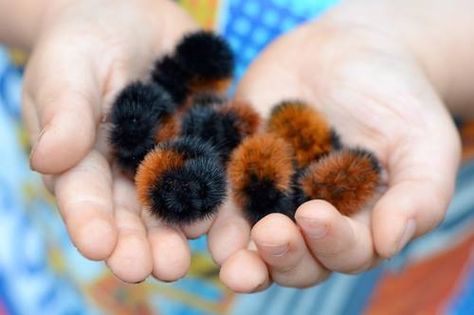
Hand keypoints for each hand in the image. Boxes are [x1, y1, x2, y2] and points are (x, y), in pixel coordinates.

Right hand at [22, 0, 251, 282]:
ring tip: (189, 256)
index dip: (91, 223)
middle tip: (155, 268)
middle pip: (133, 214)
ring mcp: (167, 160)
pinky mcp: (202, 142)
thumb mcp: (67, 70)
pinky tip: (227, 213)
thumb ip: (63, 113)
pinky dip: (220, 191)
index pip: (84, 198)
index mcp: (84, 162)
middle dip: (143, 243)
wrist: (129, 15)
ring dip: (181, 230)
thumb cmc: (85, 42)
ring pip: (175, 203)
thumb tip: (46, 161)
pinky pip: (213, 169)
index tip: (99, 247)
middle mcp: (126, 172)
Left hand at [218, 3, 463, 290]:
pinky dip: (207, 206)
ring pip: (249, 240)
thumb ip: (419, 195)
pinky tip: (199, 207)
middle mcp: (308, 219)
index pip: (344, 251)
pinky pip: (218, 195)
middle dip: (280, 255)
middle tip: (269, 235)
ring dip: (237, 252)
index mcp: (355, 223)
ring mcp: (269, 196)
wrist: (350, 52)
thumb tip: (392, 241)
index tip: (315, 214)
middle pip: (293, 258)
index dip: (331, 243)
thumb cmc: (396, 98)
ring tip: (228, 252)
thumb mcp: (424, 141)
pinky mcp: (236, 168)